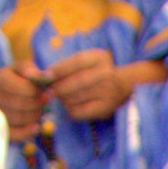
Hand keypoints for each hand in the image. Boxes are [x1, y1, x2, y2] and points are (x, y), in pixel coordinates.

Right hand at [0, 65, 46, 137]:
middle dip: (37, 105)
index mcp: (0, 78)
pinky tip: (36, 127)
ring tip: (39, 111)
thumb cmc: (13, 78)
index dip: (38, 92)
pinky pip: (13, 133)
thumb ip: (32, 70)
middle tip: (45, 103)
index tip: (46, 93)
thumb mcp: (20, 68)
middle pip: (21, 104)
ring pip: (19, 118)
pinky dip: (27, 132)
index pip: (24, 88)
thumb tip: (48, 76)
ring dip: (35, 116)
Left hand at [42, 49, 160, 123]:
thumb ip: (66, 66)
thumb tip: (42, 76)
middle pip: (75, 82)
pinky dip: (69, 110)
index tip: (45, 76)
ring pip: (74, 98)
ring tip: (62, 98)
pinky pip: (79, 111)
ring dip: (63, 99)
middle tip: (49, 92)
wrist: (125, 86)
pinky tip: (71, 106)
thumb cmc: (97, 72)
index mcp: (100, 57)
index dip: (58, 69)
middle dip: (58, 88)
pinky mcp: (104, 108)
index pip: (76, 62)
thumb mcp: (87, 62)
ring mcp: (107, 92)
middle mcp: (106, 73)